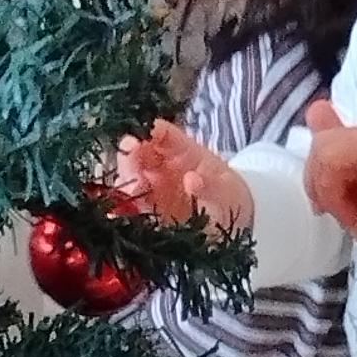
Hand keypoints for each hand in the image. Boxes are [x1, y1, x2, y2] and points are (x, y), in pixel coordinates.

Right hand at [114, 120, 250, 232]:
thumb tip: (192, 180)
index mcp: (183, 150)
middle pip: (137, 152)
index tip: (137, 139)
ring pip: (129, 176)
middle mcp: (162, 165)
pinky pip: (129, 204)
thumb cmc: (231, 198)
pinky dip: (122, 206)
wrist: (234, 223)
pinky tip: (121, 211)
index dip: (147, 132)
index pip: (161, 133)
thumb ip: (212, 186)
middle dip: (129, 156)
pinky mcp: (146, 209)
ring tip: (132, 191)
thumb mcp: (228, 191)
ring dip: (125, 181)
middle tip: (131, 167)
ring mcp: (152, 186)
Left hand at [301, 100, 356, 315]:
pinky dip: (334, 187)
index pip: (324, 137)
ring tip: (350, 211)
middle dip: (319, 181)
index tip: (330, 203)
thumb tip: (317, 107)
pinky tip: (351, 210)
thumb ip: (334, 148)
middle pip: (322, 141)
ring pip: (327, 146)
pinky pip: (340, 153)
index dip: (316, 172)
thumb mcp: (349, 188)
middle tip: (341, 209)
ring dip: (327, 187)